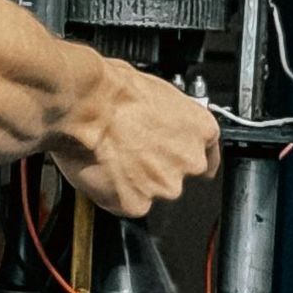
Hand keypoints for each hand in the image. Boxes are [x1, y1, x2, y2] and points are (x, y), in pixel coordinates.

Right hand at [47, 57, 220, 217]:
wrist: (84, 104)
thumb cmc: (112, 89)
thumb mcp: (154, 90)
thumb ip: (165, 115)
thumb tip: (155, 118)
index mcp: (200, 129)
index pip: (208, 152)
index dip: (184, 153)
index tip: (176, 156)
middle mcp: (189, 161)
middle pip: (177, 174)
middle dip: (155, 168)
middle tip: (129, 150)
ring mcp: (164, 186)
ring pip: (150, 191)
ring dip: (134, 181)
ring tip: (110, 158)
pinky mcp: (136, 203)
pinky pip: (125, 204)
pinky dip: (113, 194)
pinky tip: (101, 171)